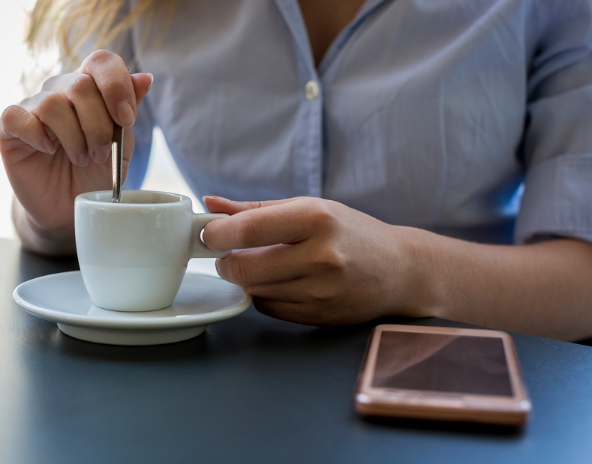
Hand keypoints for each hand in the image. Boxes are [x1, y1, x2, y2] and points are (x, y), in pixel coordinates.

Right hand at [0, 50, 152, 232]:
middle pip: (80, 84)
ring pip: (52, 103)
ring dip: (73, 137)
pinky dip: (37, 136)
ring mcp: (33, 107)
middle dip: (98, 125)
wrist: (70, 207)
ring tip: (80, 159)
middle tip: (101, 154)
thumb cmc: (96, 175)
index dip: (116, 85)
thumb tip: (144, 78)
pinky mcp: (9, 128)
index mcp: (90, 89)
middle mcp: (60, 91)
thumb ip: (128, 111)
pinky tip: (48, 150)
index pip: (101, 62)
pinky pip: (17, 116)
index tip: (126, 120)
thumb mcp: (122, 146)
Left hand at [203, 196, 419, 325]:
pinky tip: (282, 283)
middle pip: (243, 268)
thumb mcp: (308, 207)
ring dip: (247, 278)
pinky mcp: (320, 316)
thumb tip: (210, 203)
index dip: (217, 233)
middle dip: (225, 262)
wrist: (400, 269)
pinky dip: (265, 296)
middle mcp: (320, 256)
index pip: (248, 229)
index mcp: (316, 218)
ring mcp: (321, 291)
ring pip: (254, 290)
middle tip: (227, 254)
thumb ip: (255, 209)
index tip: (208, 233)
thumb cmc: (350, 231)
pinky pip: (269, 308)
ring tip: (264, 264)